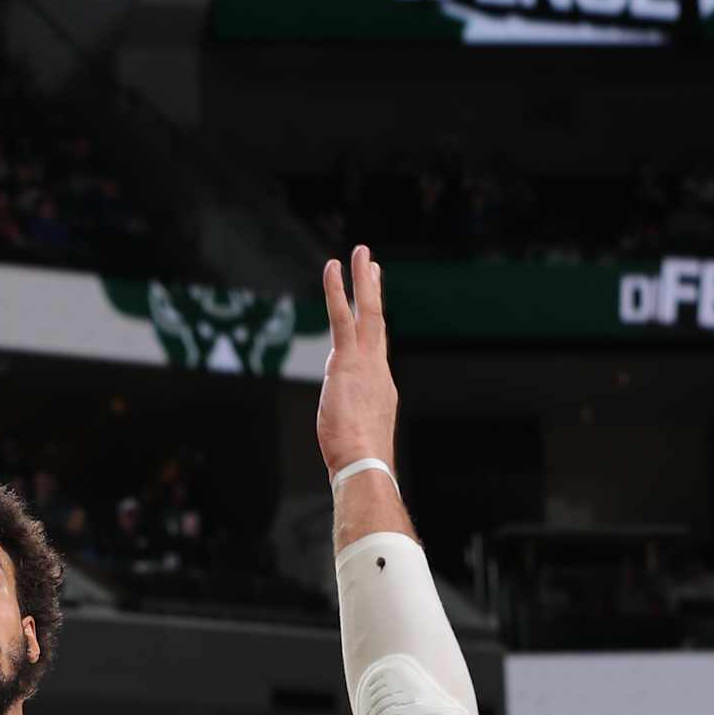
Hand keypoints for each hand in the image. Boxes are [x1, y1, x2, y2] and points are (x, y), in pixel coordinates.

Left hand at [317, 245, 399, 482]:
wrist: (365, 462)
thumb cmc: (359, 459)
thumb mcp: (357, 436)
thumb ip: (352, 422)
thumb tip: (346, 432)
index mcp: (380, 386)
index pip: (376, 349)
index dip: (375, 325)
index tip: (374, 305)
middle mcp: (377, 368)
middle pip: (377, 322)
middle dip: (374, 292)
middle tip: (371, 264)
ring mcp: (365, 362)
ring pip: (366, 311)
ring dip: (362, 279)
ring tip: (360, 253)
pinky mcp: (346, 360)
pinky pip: (342, 317)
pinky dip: (336, 290)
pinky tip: (333, 268)